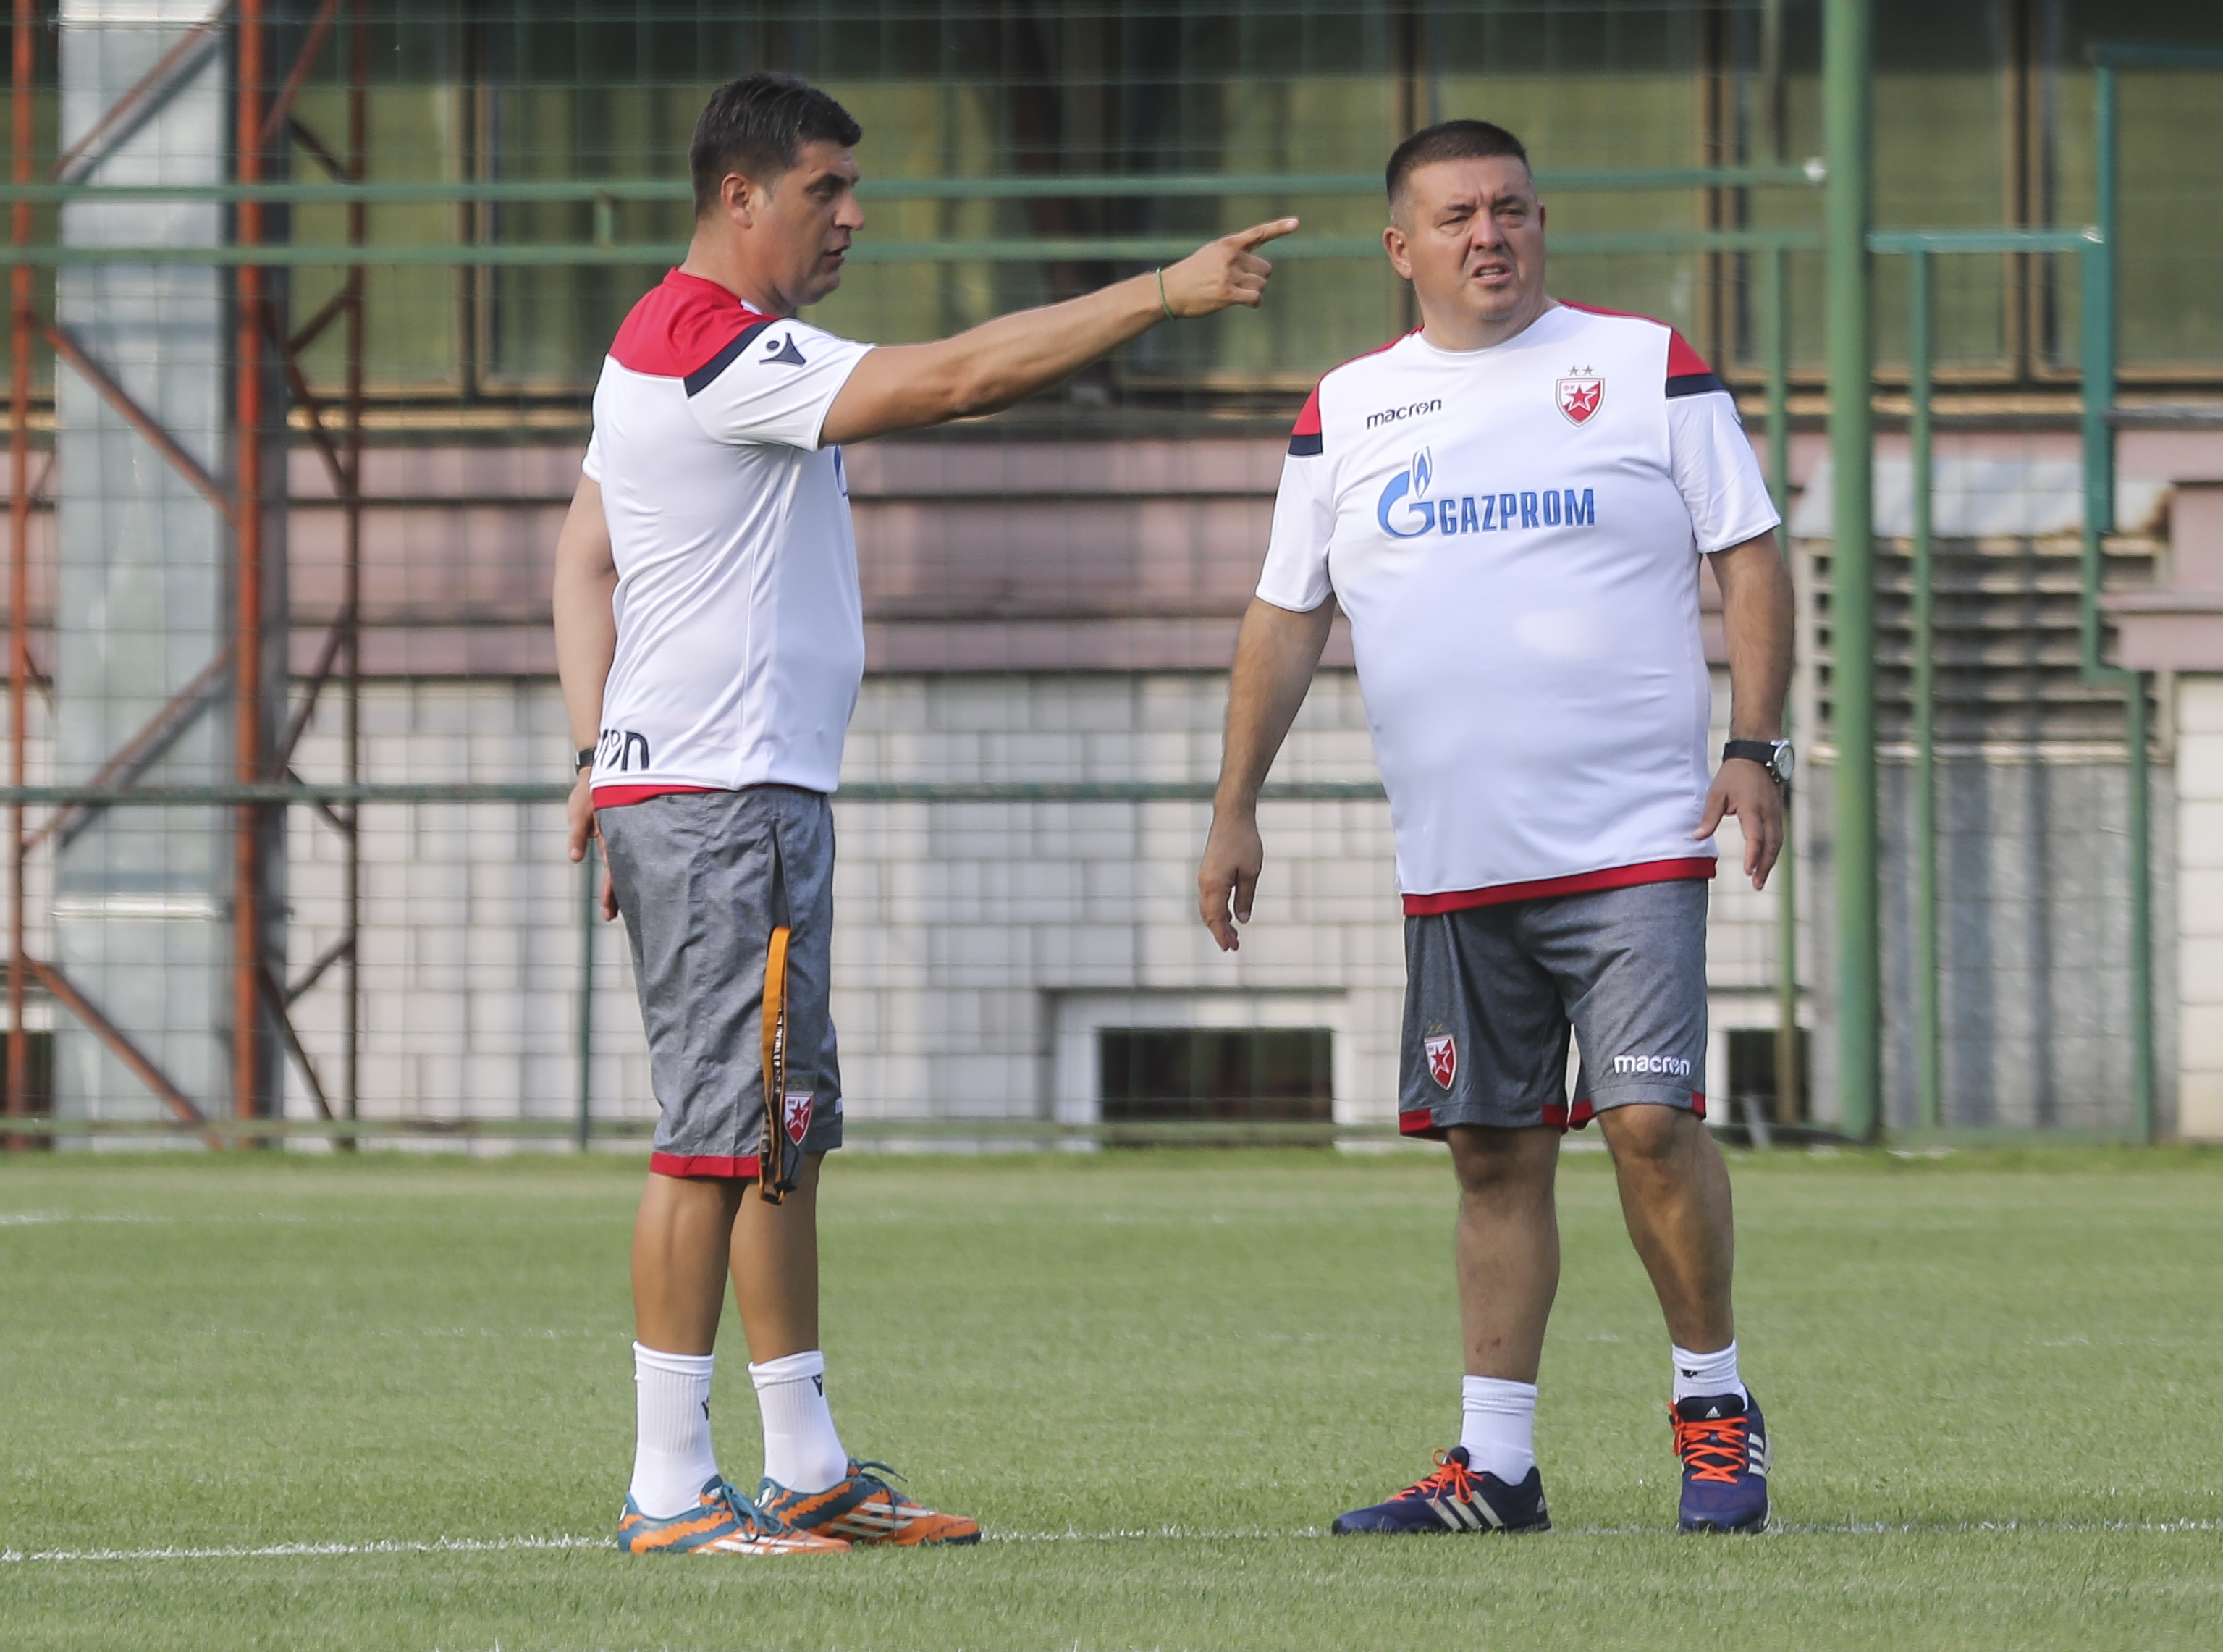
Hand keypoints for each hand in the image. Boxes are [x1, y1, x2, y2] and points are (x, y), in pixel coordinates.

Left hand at [566, 770, 617, 919]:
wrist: (600, 768)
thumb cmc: (588, 789)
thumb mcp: (580, 811)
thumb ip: (577, 835)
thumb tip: (575, 859)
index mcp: (610, 838)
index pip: (612, 871)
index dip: (610, 892)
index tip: (608, 913)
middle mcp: (616, 840)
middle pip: (618, 872)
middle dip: (615, 895)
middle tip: (611, 917)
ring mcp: (616, 836)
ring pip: (620, 864)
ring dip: (616, 885)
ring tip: (614, 906)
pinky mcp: (611, 832)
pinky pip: (616, 854)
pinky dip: (617, 868)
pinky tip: (615, 878)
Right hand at [1160, 218, 1299, 316]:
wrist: (1170, 290)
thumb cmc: (1192, 274)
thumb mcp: (1212, 253)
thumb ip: (1235, 253)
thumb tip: (1261, 268)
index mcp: (1228, 244)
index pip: (1258, 233)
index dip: (1279, 227)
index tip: (1297, 222)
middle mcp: (1230, 256)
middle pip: (1266, 268)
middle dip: (1258, 278)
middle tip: (1241, 282)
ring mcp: (1229, 275)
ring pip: (1261, 285)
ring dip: (1255, 292)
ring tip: (1238, 293)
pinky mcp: (1227, 293)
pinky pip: (1255, 298)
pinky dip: (1254, 302)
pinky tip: (1247, 303)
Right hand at [1197, 808, 1264, 950]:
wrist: (1232, 816)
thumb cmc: (1244, 842)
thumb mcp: (1250, 872)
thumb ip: (1245, 898)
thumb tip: (1242, 920)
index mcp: (1214, 885)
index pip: (1215, 918)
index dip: (1222, 935)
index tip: (1231, 948)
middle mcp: (1205, 883)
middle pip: (1208, 916)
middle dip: (1220, 932)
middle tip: (1234, 946)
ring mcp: (1205, 877)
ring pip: (1208, 907)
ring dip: (1219, 921)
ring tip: (1233, 934)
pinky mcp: (1209, 871)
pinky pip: (1210, 897)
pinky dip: (1218, 909)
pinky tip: (1229, 914)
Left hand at [1695, 758, 1782, 890]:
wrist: (1756, 756)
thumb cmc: (1733, 775)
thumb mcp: (1716, 793)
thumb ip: (1709, 817)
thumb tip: (1697, 837)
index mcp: (1752, 808)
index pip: (1756, 837)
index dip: (1752, 855)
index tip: (1748, 871)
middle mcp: (1768, 813)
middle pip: (1771, 844)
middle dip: (1765, 866)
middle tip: (1757, 884)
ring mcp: (1776, 813)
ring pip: (1777, 842)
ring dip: (1770, 861)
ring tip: (1761, 879)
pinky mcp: (1778, 813)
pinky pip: (1778, 835)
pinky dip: (1773, 851)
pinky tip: (1766, 861)